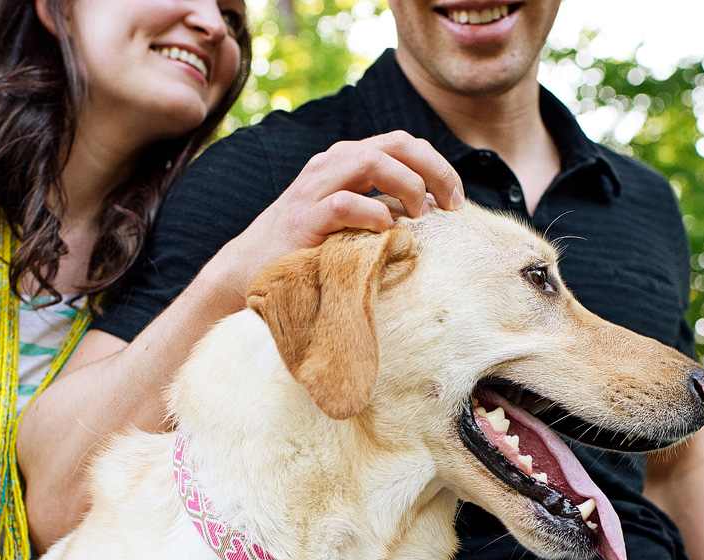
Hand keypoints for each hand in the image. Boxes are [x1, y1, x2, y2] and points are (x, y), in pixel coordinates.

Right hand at [220, 131, 463, 289]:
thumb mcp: (345, 220)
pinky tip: (386, 231)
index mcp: (342, 162)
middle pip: (394, 143)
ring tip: (422, 216)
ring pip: (371, 161)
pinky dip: (373, 213)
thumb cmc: (303, 251)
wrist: (247, 271)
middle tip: (451, 204)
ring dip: (408, 185)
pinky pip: (345, 203)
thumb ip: (376, 207)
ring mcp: (313, 190)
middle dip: (432, 169)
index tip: (456, 198)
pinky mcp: (304, 220)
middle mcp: (329, 166)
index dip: (435, 164)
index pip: (400, 143)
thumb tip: (425, 215)